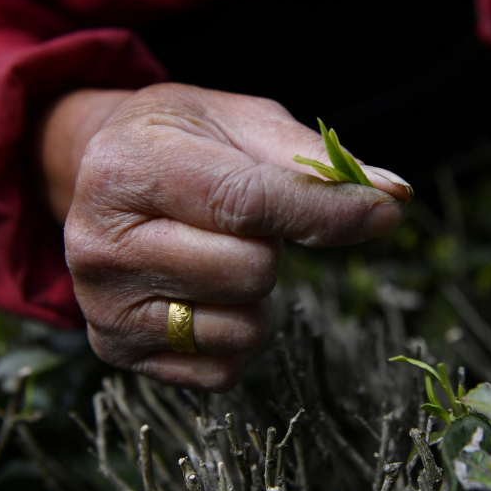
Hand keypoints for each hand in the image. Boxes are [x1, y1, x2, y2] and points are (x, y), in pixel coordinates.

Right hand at [38, 84, 411, 390]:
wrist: (98, 176)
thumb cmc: (178, 143)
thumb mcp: (236, 121)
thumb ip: (311, 159)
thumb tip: (392, 197)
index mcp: (128, 169)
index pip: (246, 204)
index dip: (326, 212)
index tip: (385, 212)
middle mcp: (101, 244)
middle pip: (252, 271)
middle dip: (273, 245)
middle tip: (240, 220)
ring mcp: (105, 306)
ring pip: (242, 327)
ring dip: (257, 295)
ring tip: (218, 253)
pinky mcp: (119, 350)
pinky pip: (223, 368)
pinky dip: (236, 334)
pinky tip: (204, 293)